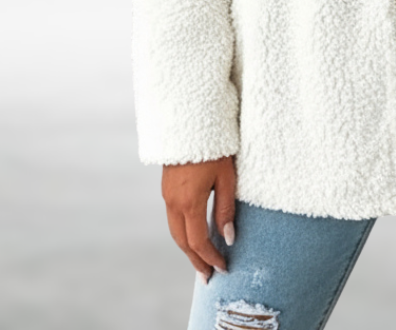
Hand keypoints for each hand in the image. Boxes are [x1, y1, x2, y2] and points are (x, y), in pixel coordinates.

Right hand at [162, 156, 236, 282]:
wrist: (190, 120)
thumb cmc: (214, 146)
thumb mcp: (226, 176)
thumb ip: (226, 208)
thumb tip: (228, 238)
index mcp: (189, 201)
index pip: (198, 241)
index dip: (210, 258)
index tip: (223, 268)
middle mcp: (173, 201)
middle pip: (182, 241)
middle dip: (195, 260)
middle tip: (208, 276)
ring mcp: (167, 195)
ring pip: (175, 231)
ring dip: (188, 248)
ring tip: (201, 261)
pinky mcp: (167, 187)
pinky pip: (173, 218)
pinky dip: (183, 233)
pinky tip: (193, 235)